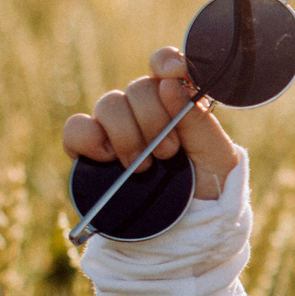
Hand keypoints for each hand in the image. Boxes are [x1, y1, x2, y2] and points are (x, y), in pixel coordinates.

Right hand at [62, 47, 237, 199]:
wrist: (185, 232)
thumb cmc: (208, 192)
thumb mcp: (218, 156)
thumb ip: (198, 120)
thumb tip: (170, 85)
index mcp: (178, 105)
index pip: (164, 67)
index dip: (166, 63)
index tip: (174, 74)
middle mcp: (144, 113)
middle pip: (138, 88)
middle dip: (155, 119)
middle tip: (169, 153)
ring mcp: (115, 131)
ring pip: (109, 104)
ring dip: (127, 134)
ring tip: (144, 167)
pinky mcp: (90, 153)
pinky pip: (76, 128)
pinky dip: (88, 137)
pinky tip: (106, 156)